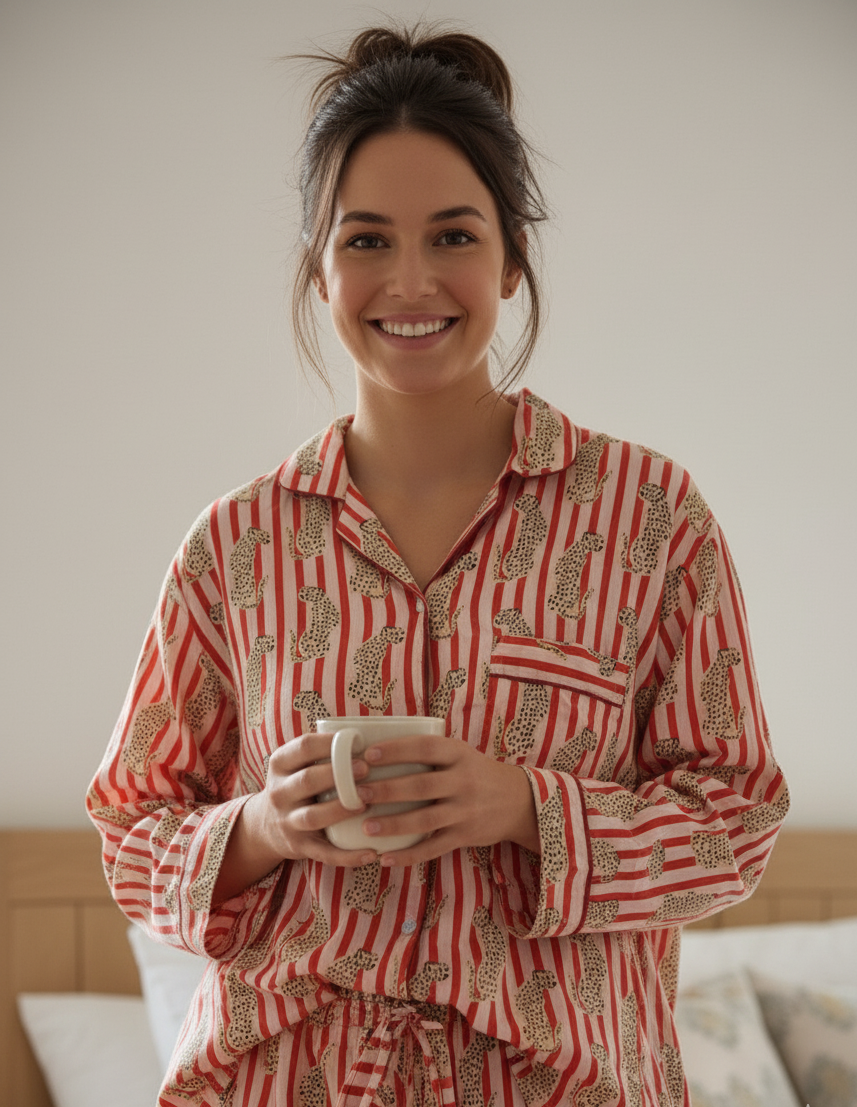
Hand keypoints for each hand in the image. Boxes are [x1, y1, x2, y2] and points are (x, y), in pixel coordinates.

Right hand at [213, 732, 377, 903]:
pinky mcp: (299, 847)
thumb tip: (372, 730)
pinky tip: (372, 852)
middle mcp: (279, 793)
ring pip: (314, 817)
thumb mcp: (295, 763)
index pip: (303, 747)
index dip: (330, 742)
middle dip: (338, 774)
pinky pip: (325, 853)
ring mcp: (288, 822)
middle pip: (308, 780)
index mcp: (280, 765)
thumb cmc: (296, 785)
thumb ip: (321, 750)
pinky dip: (348, 856)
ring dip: (341, 810)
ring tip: (366, 803)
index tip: (356, 740)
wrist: (265, 825)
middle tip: (366, 769)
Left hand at [354, 733, 539, 866]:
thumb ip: (429, 753)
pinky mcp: (465, 836)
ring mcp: (465, 811)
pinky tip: (386, 858)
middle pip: (421, 785)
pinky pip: (434, 848)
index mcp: (459, 754)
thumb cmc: (476, 773)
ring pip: (425, 819)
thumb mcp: (460, 754)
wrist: (518, 801)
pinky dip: (408, 855)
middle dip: (387, 790)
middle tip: (359, 793)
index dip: (397, 750)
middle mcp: (464, 781)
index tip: (369, 754)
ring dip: (394, 824)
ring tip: (366, 827)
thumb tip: (375, 750)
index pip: (425, 748)